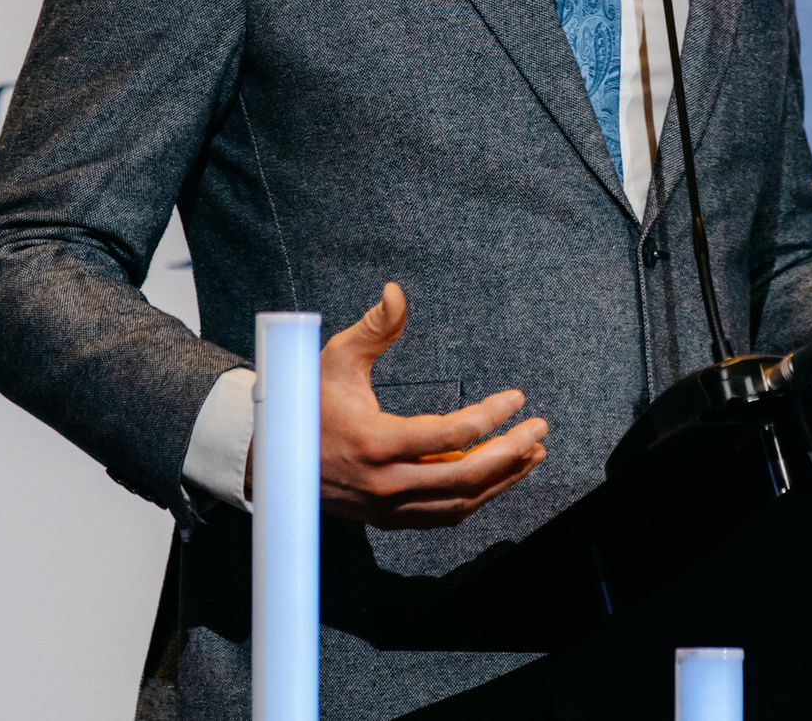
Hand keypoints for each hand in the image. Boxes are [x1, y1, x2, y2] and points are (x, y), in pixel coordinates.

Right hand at [245, 282, 548, 528]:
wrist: (271, 462)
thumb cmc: (305, 406)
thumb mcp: (336, 359)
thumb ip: (374, 328)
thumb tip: (396, 291)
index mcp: (376, 443)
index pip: (452, 436)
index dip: (491, 417)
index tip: (517, 398)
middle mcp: (386, 484)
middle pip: (466, 476)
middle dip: (511, 452)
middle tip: (539, 429)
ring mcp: (388, 508)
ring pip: (461, 503)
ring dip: (503, 479)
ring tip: (531, 453)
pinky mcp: (389, 519)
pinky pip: (444, 516)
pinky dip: (477, 499)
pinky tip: (498, 477)